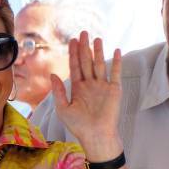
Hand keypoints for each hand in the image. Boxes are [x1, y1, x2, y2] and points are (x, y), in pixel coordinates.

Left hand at [52, 31, 122, 160]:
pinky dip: (116, 62)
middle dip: (84, 48)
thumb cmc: (78, 125)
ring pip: (99, 64)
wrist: (95, 135)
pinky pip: (116, 73)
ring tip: (96, 38)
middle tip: (82, 33)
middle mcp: (90, 84)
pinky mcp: (114, 90)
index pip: (75, 66)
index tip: (71, 40)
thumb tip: (52, 74)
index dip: (73, 53)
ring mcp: (102, 86)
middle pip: (86, 62)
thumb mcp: (62, 108)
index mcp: (77, 88)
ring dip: (98, 51)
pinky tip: (116, 51)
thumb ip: (58, 91)